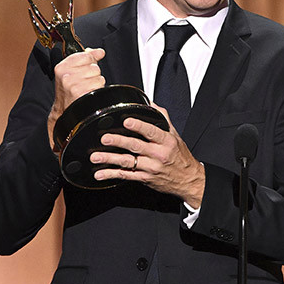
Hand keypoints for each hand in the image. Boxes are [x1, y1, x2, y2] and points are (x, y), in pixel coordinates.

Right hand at [48, 48, 105, 147]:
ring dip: (95, 83)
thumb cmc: (69, 92)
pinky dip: (97, 90)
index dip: (89, 62)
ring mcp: (73, 84)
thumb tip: (99, 51)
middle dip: (92, 75)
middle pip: (94, 66)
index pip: (86, 55)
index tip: (84, 69)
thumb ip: (86, 58)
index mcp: (62, 67)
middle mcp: (66, 75)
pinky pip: (99, 85)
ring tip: (86, 89)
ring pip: (98, 76)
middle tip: (84, 82)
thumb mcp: (72, 72)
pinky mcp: (81, 93)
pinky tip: (88, 94)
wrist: (64, 112)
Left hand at [89, 105, 204, 207]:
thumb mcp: (175, 136)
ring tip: (95, 157)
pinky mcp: (144, 178)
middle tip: (104, 138)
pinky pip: (126, 176)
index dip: (138, 126)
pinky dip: (111, 174)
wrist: (188, 180)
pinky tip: (100, 174)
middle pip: (136, 146)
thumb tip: (151, 104)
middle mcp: (158, 154)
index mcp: (166, 141)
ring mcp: (150, 168)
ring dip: (109, 159)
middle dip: (118, 141)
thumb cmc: (180, 156)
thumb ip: (162, 119)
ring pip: (127, 162)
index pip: (151, 132)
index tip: (126, 120)